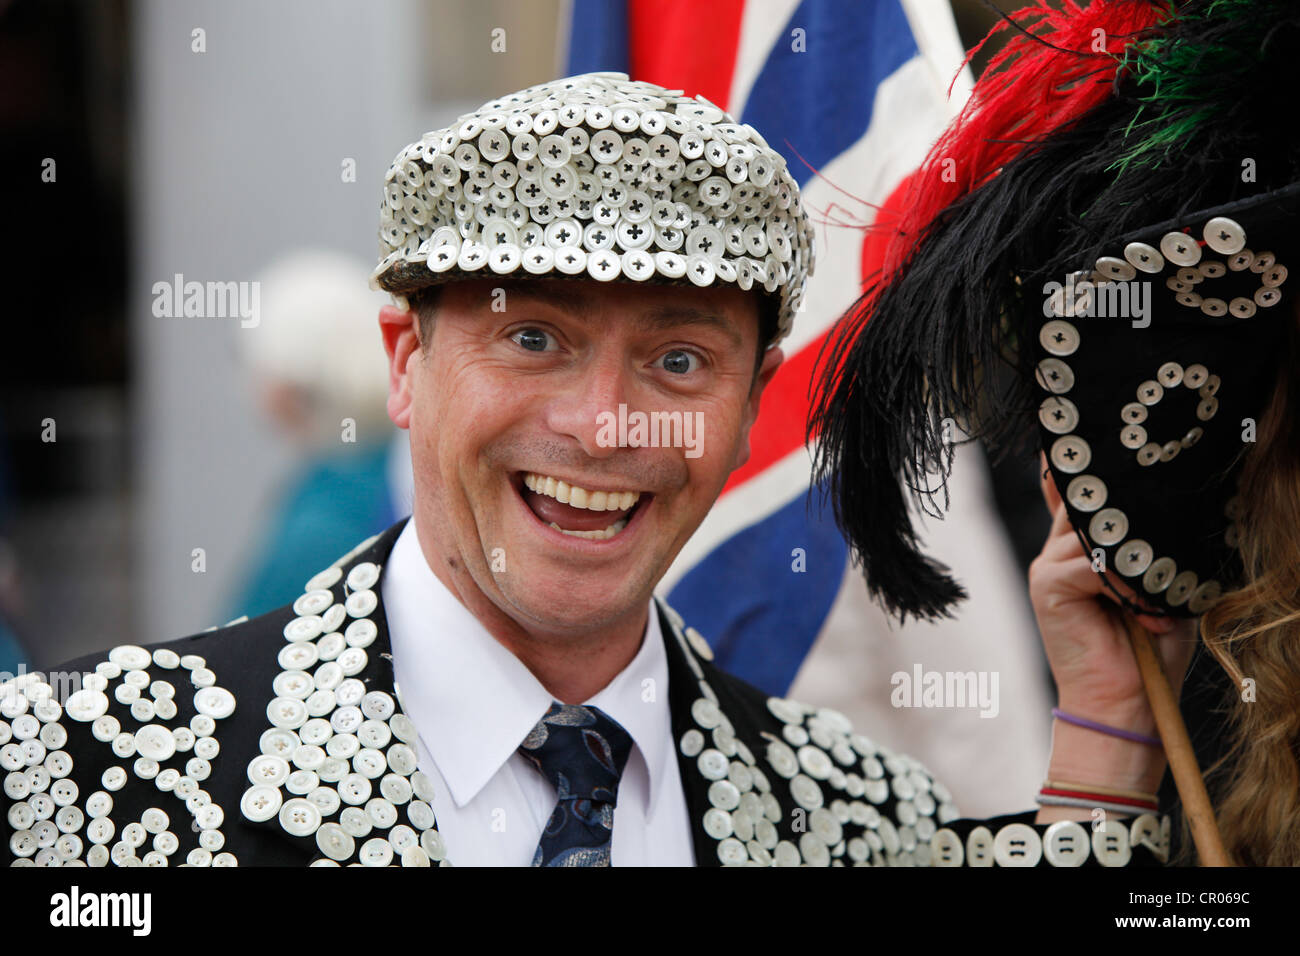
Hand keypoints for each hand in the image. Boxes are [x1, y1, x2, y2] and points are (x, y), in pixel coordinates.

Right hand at [1028, 455, 1198, 809]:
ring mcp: (1048, 568)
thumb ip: (1147, 547)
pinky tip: (1140, 612)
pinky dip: (1124, 584)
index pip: (1077, 496)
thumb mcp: (1157, 586)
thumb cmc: (1148, 650)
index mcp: (1080, 553)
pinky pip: (1090, 562)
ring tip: (1153, 601)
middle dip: (1122, 511)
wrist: (1125, 704)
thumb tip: (1156, 507)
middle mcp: (1058, 554)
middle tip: (1154, 534)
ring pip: (1091, 531)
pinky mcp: (1047, 586)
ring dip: (1133, 561)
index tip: (1107, 446)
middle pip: (1086, 503)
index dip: (1086, 471)